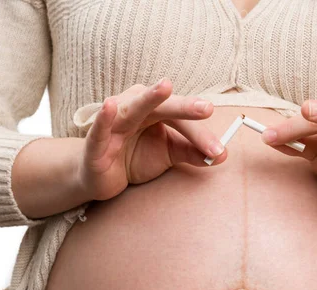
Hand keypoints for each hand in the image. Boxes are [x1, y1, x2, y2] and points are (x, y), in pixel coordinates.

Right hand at [79, 78, 226, 200]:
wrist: (100, 176)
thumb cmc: (134, 156)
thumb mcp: (167, 153)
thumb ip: (192, 151)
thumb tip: (221, 155)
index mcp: (155, 110)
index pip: (182, 120)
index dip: (200, 136)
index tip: (218, 151)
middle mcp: (136, 108)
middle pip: (163, 107)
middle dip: (185, 107)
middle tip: (207, 108)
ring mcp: (114, 122)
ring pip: (134, 109)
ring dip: (149, 98)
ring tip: (164, 87)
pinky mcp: (95, 141)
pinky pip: (101, 128)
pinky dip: (105, 117)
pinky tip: (110, 105)